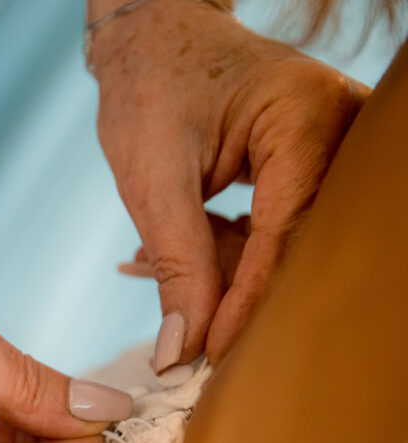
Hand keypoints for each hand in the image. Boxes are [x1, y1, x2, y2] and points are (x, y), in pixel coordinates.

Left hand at [90, 0, 368, 367]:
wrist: (151, 40)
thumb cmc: (148, 89)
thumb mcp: (152, 179)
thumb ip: (175, 263)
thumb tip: (182, 350)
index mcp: (305, 117)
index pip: (286, 233)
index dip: (249, 303)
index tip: (213, 357)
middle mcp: (339, 129)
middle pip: (300, 244)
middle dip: (241, 293)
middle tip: (194, 344)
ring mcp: (331, 146)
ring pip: (288, 244)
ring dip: (225, 272)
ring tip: (161, 275)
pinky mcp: (311, 165)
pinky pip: (279, 230)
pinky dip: (228, 251)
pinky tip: (181, 256)